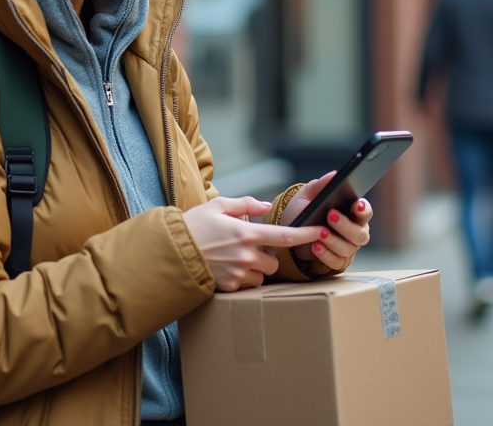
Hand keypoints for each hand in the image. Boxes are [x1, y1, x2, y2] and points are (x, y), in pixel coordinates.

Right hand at [183, 197, 325, 291]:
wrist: (170, 252)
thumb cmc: (194, 226)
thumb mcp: (218, 206)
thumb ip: (245, 204)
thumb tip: (264, 206)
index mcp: (246, 233)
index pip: (284, 237)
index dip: (306, 235)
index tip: (321, 232)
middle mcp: (245, 255)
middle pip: (273, 263)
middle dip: (267, 257)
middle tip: (248, 249)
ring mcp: (238, 274)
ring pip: (261, 277)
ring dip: (255, 270)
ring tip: (234, 260)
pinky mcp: (229, 288)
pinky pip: (246, 286)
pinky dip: (241, 279)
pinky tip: (226, 269)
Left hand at [280, 172, 371, 270]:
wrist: (287, 230)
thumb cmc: (303, 210)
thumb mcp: (309, 194)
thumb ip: (322, 185)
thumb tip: (336, 174)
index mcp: (352, 213)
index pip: (365, 212)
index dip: (364, 210)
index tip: (357, 205)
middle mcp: (354, 231)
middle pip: (360, 234)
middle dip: (346, 226)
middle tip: (330, 216)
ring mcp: (346, 248)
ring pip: (348, 249)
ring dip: (333, 241)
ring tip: (318, 233)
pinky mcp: (335, 261)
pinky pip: (336, 262)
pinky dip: (325, 255)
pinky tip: (315, 247)